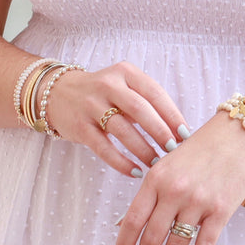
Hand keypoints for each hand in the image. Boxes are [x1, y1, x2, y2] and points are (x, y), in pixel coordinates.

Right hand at [45, 61, 189, 176]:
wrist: (59, 93)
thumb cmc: (103, 93)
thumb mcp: (124, 85)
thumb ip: (146, 101)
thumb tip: (178, 129)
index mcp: (125, 72)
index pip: (154, 93)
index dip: (172, 114)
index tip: (185, 134)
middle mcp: (108, 85)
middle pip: (140, 110)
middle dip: (160, 132)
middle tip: (174, 150)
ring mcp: (92, 105)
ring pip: (123, 130)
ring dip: (143, 149)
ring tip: (157, 163)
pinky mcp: (80, 126)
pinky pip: (104, 148)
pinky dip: (121, 162)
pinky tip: (135, 172)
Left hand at [114, 112, 244, 244]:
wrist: (236, 135)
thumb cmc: (201, 147)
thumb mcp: (168, 162)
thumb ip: (152, 190)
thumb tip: (129, 222)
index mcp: (157, 176)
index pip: (133, 218)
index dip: (124, 244)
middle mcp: (175, 190)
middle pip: (152, 237)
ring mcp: (198, 201)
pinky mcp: (220, 211)